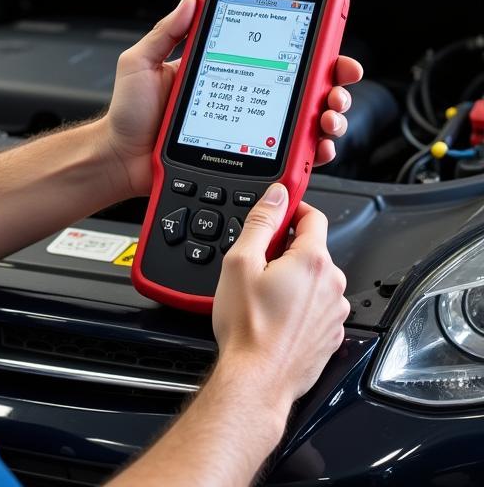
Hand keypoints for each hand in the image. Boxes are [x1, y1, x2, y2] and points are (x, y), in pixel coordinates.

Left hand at [99, 0, 363, 196]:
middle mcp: (243, 97)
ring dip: (329, 115)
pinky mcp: (249, 160)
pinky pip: (288, 156)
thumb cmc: (130, 115)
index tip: (326, 36)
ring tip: (328, 115)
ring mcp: (248, 129)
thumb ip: (166, 32)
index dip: (304, 43)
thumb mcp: (140, 62)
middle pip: (301, 85)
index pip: (271, 51)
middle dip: (332, 81)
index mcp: (223, 69)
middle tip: (337, 82)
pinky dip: (311, 152)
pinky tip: (315, 147)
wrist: (122, 159)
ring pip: (305, 120)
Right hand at [212, 185, 348, 410]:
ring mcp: (335, 312)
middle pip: (312, 249)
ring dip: (293, 277)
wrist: (258, 380)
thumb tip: (275, 196)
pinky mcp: (331, 334)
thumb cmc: (249, 328)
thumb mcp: (240, 262)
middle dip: (286, 249)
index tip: (277, 210)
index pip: (313, 216)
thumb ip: (261, 222)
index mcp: (313, 262)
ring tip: (263, 294)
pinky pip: (317, 306)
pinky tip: (275, 315)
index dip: (292, 208)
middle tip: (257, 262)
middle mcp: (333, 285)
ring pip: (314, 279)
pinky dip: (299, 303)